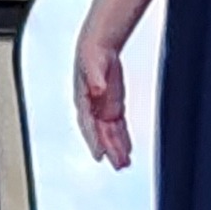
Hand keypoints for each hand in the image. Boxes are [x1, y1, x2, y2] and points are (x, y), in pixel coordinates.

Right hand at [73, 32, 132, 167]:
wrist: (97, 45)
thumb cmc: (91, 53)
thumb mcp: (93, 62)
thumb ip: (95, 78)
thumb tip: (97, 90)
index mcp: (83, 98)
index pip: (88, 124)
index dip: (94, 139)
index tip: (100, 154)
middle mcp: (91, 107)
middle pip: (100, 133)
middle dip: (108, 149)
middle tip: (118, 164)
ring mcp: (102, 108)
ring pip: (108, 133)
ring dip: (115, 148)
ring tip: (123, 164)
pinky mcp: (112, 107)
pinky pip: (117, 128)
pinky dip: (121, 139)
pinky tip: (127, 149)